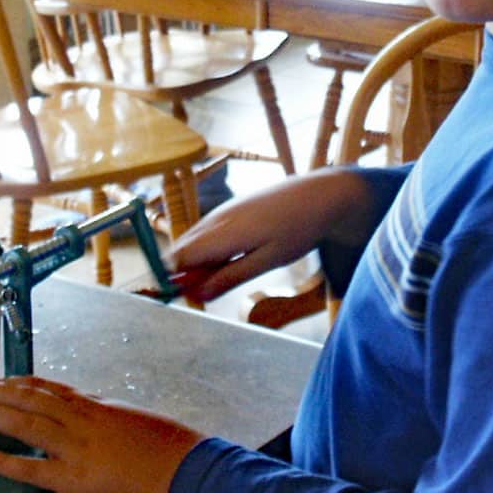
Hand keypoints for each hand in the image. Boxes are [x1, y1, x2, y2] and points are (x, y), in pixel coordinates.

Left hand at [0, 375, 203, 492]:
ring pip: (24, 421)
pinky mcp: (77, 477)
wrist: (188, 471)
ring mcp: (78, 446)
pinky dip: (3, 459)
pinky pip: (32, 466)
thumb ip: (104, 417)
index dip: (17, 383)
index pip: (47, 388)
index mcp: (96, 406)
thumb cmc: (169, 449)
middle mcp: (83, 420)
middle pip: (28, 398)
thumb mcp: (133, 421)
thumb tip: (86, 414)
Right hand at [171, 168, 380, 301]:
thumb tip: (198, 295)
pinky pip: (206, 233)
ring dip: (198, 263)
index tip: (187, 297)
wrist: (318, 195)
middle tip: (211, 290)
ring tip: (228, 272)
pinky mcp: (229, 210)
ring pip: (192, 242)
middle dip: (185, 274)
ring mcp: (220, 212)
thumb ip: (230, 277)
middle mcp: (214, 220)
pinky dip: (209, 250)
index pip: (177, 259)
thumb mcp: (267, 261)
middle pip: (180, 251)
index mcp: (221, 233)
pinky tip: (233, 257)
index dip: (174, 281)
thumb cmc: (297, 230)